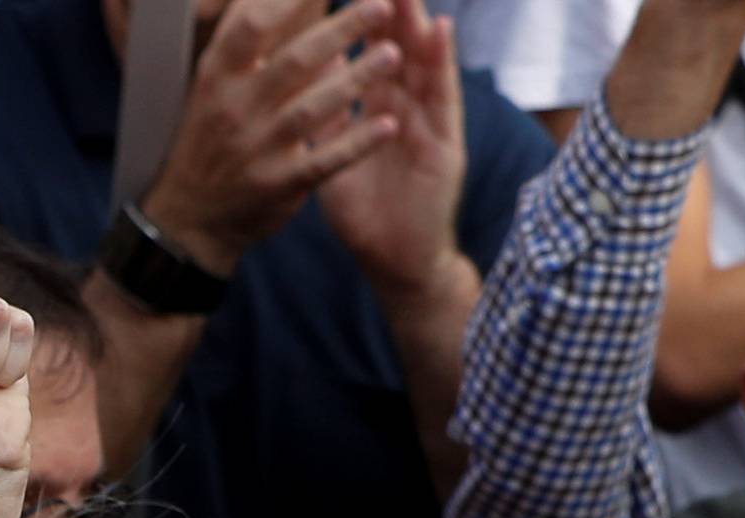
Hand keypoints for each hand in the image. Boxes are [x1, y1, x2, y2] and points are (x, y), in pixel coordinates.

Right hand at [140, 0, 402, 277]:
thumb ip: (247, 42)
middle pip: (294, 60)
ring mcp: (257, 148)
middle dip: (341, 29)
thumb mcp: (215, 84)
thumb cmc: (213, 135)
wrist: (193, 215)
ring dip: (357, 80)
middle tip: (381, 6)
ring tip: (392, 55)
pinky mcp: (278, 184)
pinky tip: (388, 125)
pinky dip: (357, 143)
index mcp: (218, 73)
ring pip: (312, 108)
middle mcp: (235, 107)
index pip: (254, 22)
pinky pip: (324, 161)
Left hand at [318, 0, 468, 297]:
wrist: (392, 264)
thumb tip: (299, 74)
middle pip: (396, 44)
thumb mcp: (332, 158)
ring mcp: (427, 123)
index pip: (366, 50)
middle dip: (389, 4)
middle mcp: (403, 107)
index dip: (356, 15)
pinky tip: (440, 31)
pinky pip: (444, 98)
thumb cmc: (363, 216)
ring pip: (421, 61)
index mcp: (374, 109)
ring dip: (416, 19)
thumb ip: (324, 117)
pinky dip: (442, 64)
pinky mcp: (445, 145)